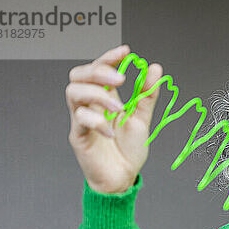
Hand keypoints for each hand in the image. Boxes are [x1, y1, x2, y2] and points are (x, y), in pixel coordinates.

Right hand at [66, 44, 162, 193]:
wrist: (123, 177)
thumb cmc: (128, 149)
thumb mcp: (142, 118)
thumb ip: (147, 94)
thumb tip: (155, 69)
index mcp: (105, 97)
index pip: (99, 68)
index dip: (109, 57)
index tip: (125, 51)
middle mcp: (90, 105)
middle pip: (79, 75)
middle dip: (99, 71)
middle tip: (121, 79)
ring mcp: (82, 120)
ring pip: (73, 92)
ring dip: (98, 95)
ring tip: (119, 109)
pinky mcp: (79, 136)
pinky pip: (80, 120)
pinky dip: (97, 122)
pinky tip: (112, 132)